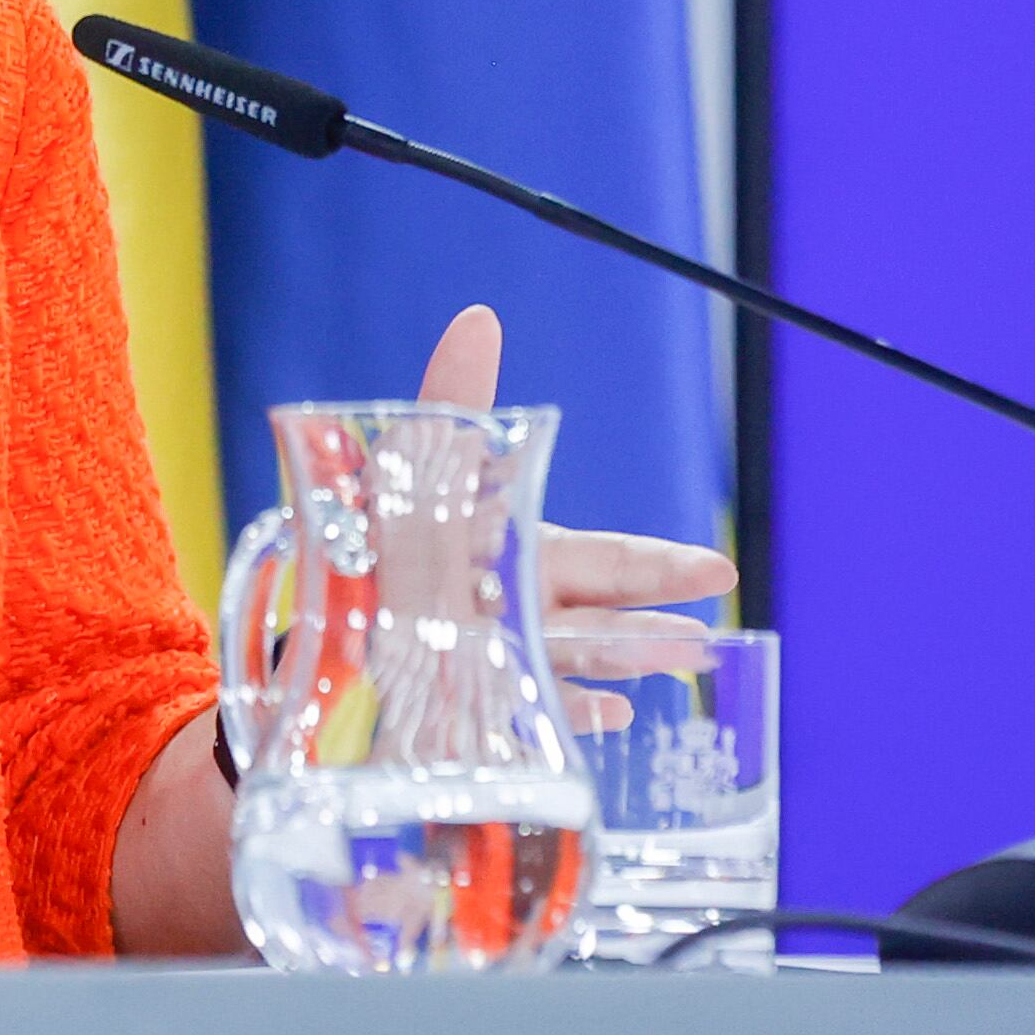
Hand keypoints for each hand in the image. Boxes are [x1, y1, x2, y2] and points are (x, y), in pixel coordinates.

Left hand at [416, 305, 738, 725]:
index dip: (659, 567)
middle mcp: (520, 612)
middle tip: (711, 629)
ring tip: (682, 661)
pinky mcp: (463, 704)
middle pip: (601, 617)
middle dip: (656, 620)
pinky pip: (521, 713)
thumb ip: (453, 398)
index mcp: (523, 556)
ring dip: (626, 663)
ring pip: (573, 662)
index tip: (718, 571)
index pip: (605, 563)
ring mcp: (498, 662)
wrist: (316, 607)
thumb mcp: (413, 460)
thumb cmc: (374, 532)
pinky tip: (612, 716)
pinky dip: (565, 713)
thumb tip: (479, 318)